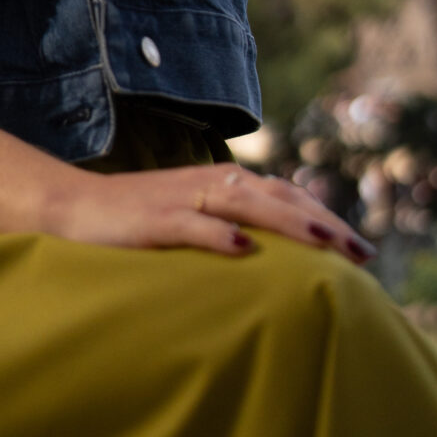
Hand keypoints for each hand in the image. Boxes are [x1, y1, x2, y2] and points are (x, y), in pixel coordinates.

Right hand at [46, 160, 376, 263]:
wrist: (73, 206)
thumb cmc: (137, 218)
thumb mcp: (192, 218)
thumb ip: (230, 224)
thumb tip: (276, 253)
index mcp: (222, 182)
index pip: (287, 196)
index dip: (325, 218)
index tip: (362, 249)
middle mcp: (209, 183)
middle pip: (278, 197)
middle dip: (323, 223)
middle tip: (363, 254)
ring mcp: (181, 199)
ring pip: (244, 203)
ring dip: (287, 221)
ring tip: (324, 245)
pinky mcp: (153, 218)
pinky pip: (192, 224)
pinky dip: (219, 234)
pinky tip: (244, 249)